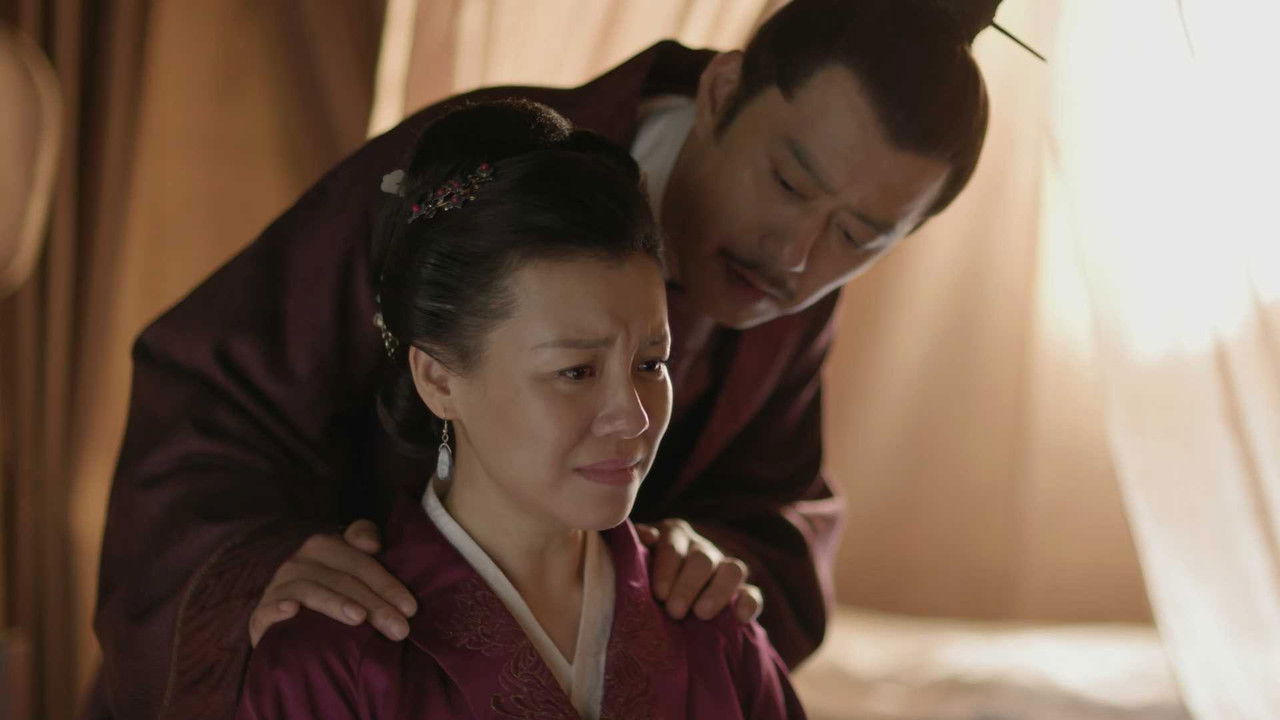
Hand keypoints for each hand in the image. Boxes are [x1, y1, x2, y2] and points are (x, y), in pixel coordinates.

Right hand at [249, 520, 417, 646]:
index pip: (361, 563)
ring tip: (359, 619)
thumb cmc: (328, 592)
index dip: (387, 583)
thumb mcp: (348, 567)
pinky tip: (292, 612)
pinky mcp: (261, 612)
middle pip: (343, 579)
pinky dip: (279, 608)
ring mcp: (279, 586)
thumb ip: (362, 543)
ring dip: (336, 603)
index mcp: (324, 547)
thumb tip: (372, 544)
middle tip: (398, 628)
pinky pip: (269, 607)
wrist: (285, 624)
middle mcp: (300, 561)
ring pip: (311, 590)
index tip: (411, 608)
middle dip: (374, 604)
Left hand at [636, 519, 762, 623]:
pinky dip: (748, 604)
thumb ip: (635, 547)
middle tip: (674, 611)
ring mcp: (724, 568)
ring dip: (718, 592)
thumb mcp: (634, 561)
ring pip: (733, 570)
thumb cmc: (641, 581)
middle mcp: (701, 548)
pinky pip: (752, 593)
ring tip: (702, 614)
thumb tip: (646, 535)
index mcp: (673, 535)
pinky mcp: (741, 592)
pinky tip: (739, 618)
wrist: (660, 608)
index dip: (667, 569)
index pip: (673, 545)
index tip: (659, 594)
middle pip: (702, 559)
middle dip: (688, 586)